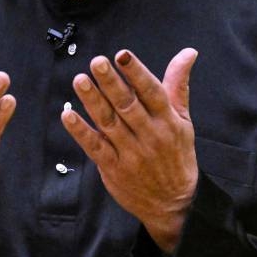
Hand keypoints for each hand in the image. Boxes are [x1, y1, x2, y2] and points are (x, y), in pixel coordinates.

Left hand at [61, 48, 197, 253]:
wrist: (173, 204)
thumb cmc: (177, 155)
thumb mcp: (183, 120)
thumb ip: (178, 84)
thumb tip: (188, 52)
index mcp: (168, 121)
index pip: (152, 92)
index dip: (137, 73)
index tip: (122, 55)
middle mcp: (150, 136)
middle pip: (127, 106)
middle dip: (111, 83)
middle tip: (97, 62)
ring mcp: (131, 153)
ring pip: (109, 123)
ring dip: (93, 101)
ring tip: (80, 80)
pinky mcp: (113, 168)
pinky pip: (95, 147)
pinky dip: (81, 131)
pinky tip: (68, 115)